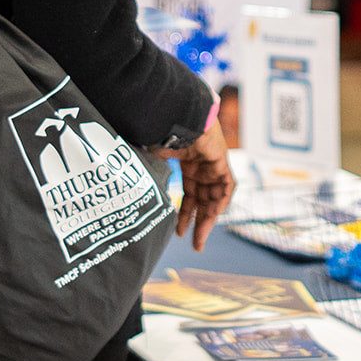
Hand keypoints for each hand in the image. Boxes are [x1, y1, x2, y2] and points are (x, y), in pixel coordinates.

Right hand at [156, 121, 235, 250]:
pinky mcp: (221, 161)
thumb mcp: (151, 160)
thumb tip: (133, 195)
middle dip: (198, 223)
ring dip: (209, 218)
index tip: (177, 233)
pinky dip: (222, 202)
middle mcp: (200, 166)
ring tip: (199, 239)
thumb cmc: (160, 132)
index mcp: (185, 164)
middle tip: (195, 245)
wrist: (174, 115)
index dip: (184, 215)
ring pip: (215, 197)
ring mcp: (211, 164)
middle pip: (203, 201)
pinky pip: (227, 186)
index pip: (189, 195)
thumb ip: (149, 177)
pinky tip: (212, 217)